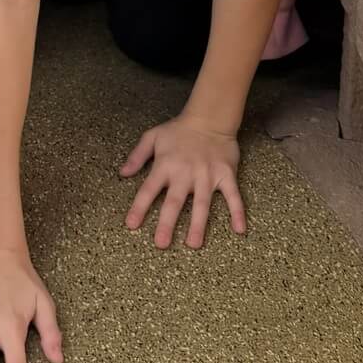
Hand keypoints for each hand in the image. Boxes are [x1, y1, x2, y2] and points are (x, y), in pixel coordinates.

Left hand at [119, 115, 246, 248]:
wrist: (209, 118)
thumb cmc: (178, 130)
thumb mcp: (152, 137)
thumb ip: (137, 155)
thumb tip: (123, 173)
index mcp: (165, 165)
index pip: (148, 190)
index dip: (139, 207)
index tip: (131, 225)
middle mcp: (185, 173)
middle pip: (174, 202)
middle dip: (167, 223)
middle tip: (161, 243)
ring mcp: (207, 175)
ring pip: (202, 203)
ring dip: (198, 224)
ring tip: (194, 244)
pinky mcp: (226, 175)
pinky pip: (233, 196)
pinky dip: (237, 212)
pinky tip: (240, 229)